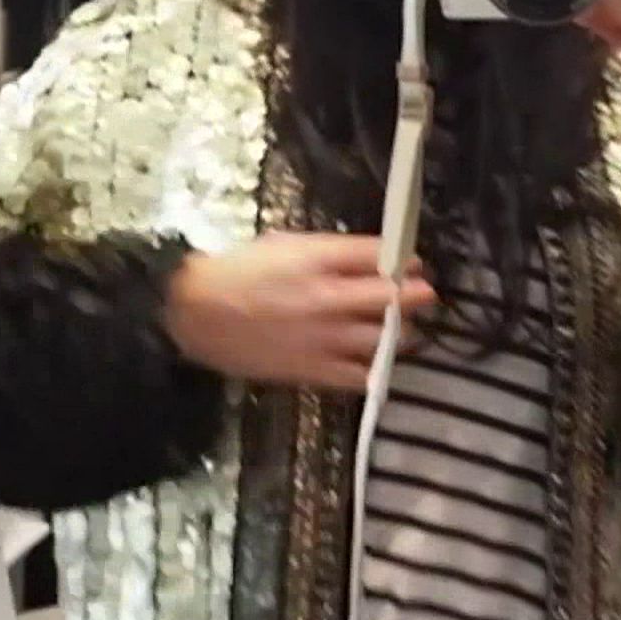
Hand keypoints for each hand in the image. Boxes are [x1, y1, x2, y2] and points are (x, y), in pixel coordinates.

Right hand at [162, 233, 437, 392]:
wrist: (195, 313)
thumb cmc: (239, 271)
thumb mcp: (285, 244)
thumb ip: (329, 252)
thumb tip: (369, 258)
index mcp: (318, 261)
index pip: (380, 256)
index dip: (406, 259)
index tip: (415, 264)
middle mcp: (328, 299)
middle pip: (392, 298)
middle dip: (417, 295)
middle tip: (425, 294)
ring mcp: (323, 338)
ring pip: (384, 340)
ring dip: (402, 334)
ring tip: (403, 329)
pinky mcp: (313, 370)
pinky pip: (359, 376)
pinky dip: (375, 370)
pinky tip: (378, 363)